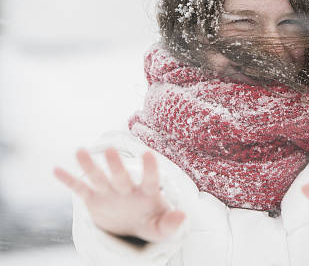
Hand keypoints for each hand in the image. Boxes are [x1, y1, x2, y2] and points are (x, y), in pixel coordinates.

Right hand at [54, 148, 184, 241]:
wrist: (133, 226)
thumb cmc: (151, 222)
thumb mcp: (161, 228)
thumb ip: (171, 223)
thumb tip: (183, 216)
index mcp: (147, 193)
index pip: (151, 179)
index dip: (150, 168)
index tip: (148, 153)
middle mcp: (127, 188)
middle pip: (121, 177)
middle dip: (116, 166)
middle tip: (112, 150)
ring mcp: (110, 192)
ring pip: (99, 177)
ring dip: (89, 165)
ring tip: (79, 150)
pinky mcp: (94, 200)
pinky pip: (80, 189)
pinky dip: (69, 180)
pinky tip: (56, 169)